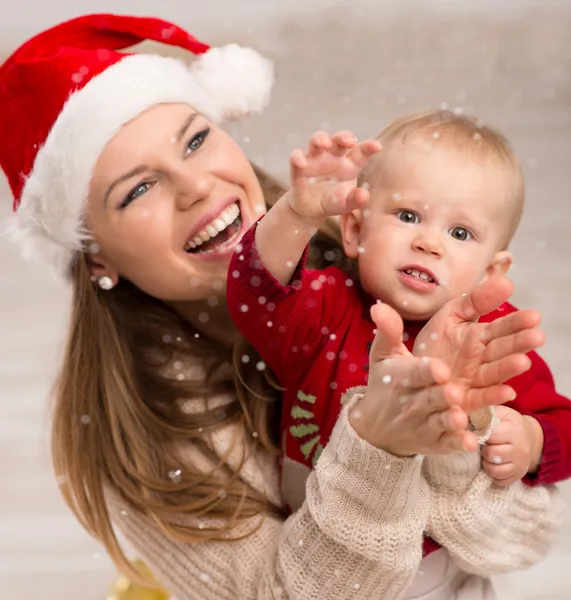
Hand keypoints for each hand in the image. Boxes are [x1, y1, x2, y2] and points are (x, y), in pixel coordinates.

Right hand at [286, 130, 380, 226]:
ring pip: (316, 142)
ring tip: (325, 144)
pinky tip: (302, 162)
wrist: (311, 211)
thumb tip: (364, 195)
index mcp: (349, 164)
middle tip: (349, 141)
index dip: (368, 146)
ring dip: (320, 139)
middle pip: (338, 140)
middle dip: (343, 137)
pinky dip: (297, 157)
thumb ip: (356, 200)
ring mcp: (315, 160)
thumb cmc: (333, 202)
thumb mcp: (347, 204)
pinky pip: (296, 158)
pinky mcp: (298, 169)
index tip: (377, 146)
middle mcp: (333, 158)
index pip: (360, 152)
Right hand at [350, 302, 474, 456]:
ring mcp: (425, 424)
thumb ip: (388, 331)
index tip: (440, 368)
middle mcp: (413, 402)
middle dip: (441, 396)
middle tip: (455, 390)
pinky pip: (447, 444)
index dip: (425, 371)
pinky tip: (472, 441)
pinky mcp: (435, 442)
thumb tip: (379, 305)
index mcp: (402, 378)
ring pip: (440, 421)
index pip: (414, 373)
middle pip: (430, 398)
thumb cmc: (384, 384)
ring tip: (462, 416)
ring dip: (451, 419)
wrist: (375, 428)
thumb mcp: (383, 356)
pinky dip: (458, 443)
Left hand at [413, 277, 544, 412]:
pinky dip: (492, 396)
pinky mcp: (464, 400)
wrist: (411, 374)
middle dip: (519, 343)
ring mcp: (473, 380)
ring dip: (508, 368)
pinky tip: (508, 392)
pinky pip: (478, 398)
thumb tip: (506, 281)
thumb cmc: (434, 343)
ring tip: (523, 362)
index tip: (534, 316)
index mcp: (478, 337)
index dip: (516, 322)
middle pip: (501, 350)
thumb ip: (474, 301)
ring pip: (494, 373)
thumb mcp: (450, 316)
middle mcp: (480, 359)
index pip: (500, 328)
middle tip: (537, 336)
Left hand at [481, 406, 543, 485]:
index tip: (479, 432)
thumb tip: (465, 418)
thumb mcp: (499, 412)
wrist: (529, 437)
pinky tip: (493, 464)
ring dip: (486, 462)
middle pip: (491, 453)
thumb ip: (484, 413)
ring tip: (487, 454)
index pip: (490, 435)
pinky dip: (492, 474)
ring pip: (494, 470)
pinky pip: (499, 480)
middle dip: (483, 448)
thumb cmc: (508, 422)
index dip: (480, 434)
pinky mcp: (519, 476)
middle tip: (485, 444)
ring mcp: (521, 464)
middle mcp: (521, 448)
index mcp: (515, 429)